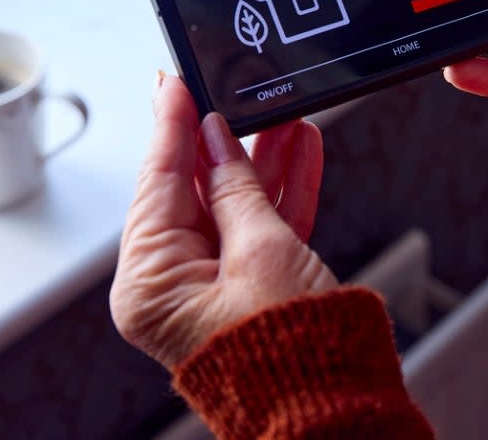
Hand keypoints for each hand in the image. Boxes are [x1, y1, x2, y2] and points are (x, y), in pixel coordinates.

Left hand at [110, 74, 336, 368]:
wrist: (336, 411)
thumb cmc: (292, 354)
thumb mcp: (263, 250)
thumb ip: (237, 187)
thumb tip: (216, 138)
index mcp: (151, 285)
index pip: (158, 183)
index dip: (173, 126)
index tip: (175, 82)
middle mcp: (171, 289)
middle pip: (193, 191)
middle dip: (224, 140)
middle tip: (233, 91)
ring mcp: (210, 290)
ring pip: (233, 205)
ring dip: (261, 162)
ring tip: (285, 117)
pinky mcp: (247, 291)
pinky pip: (257, 229)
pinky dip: (279, 194)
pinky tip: (299, 152)